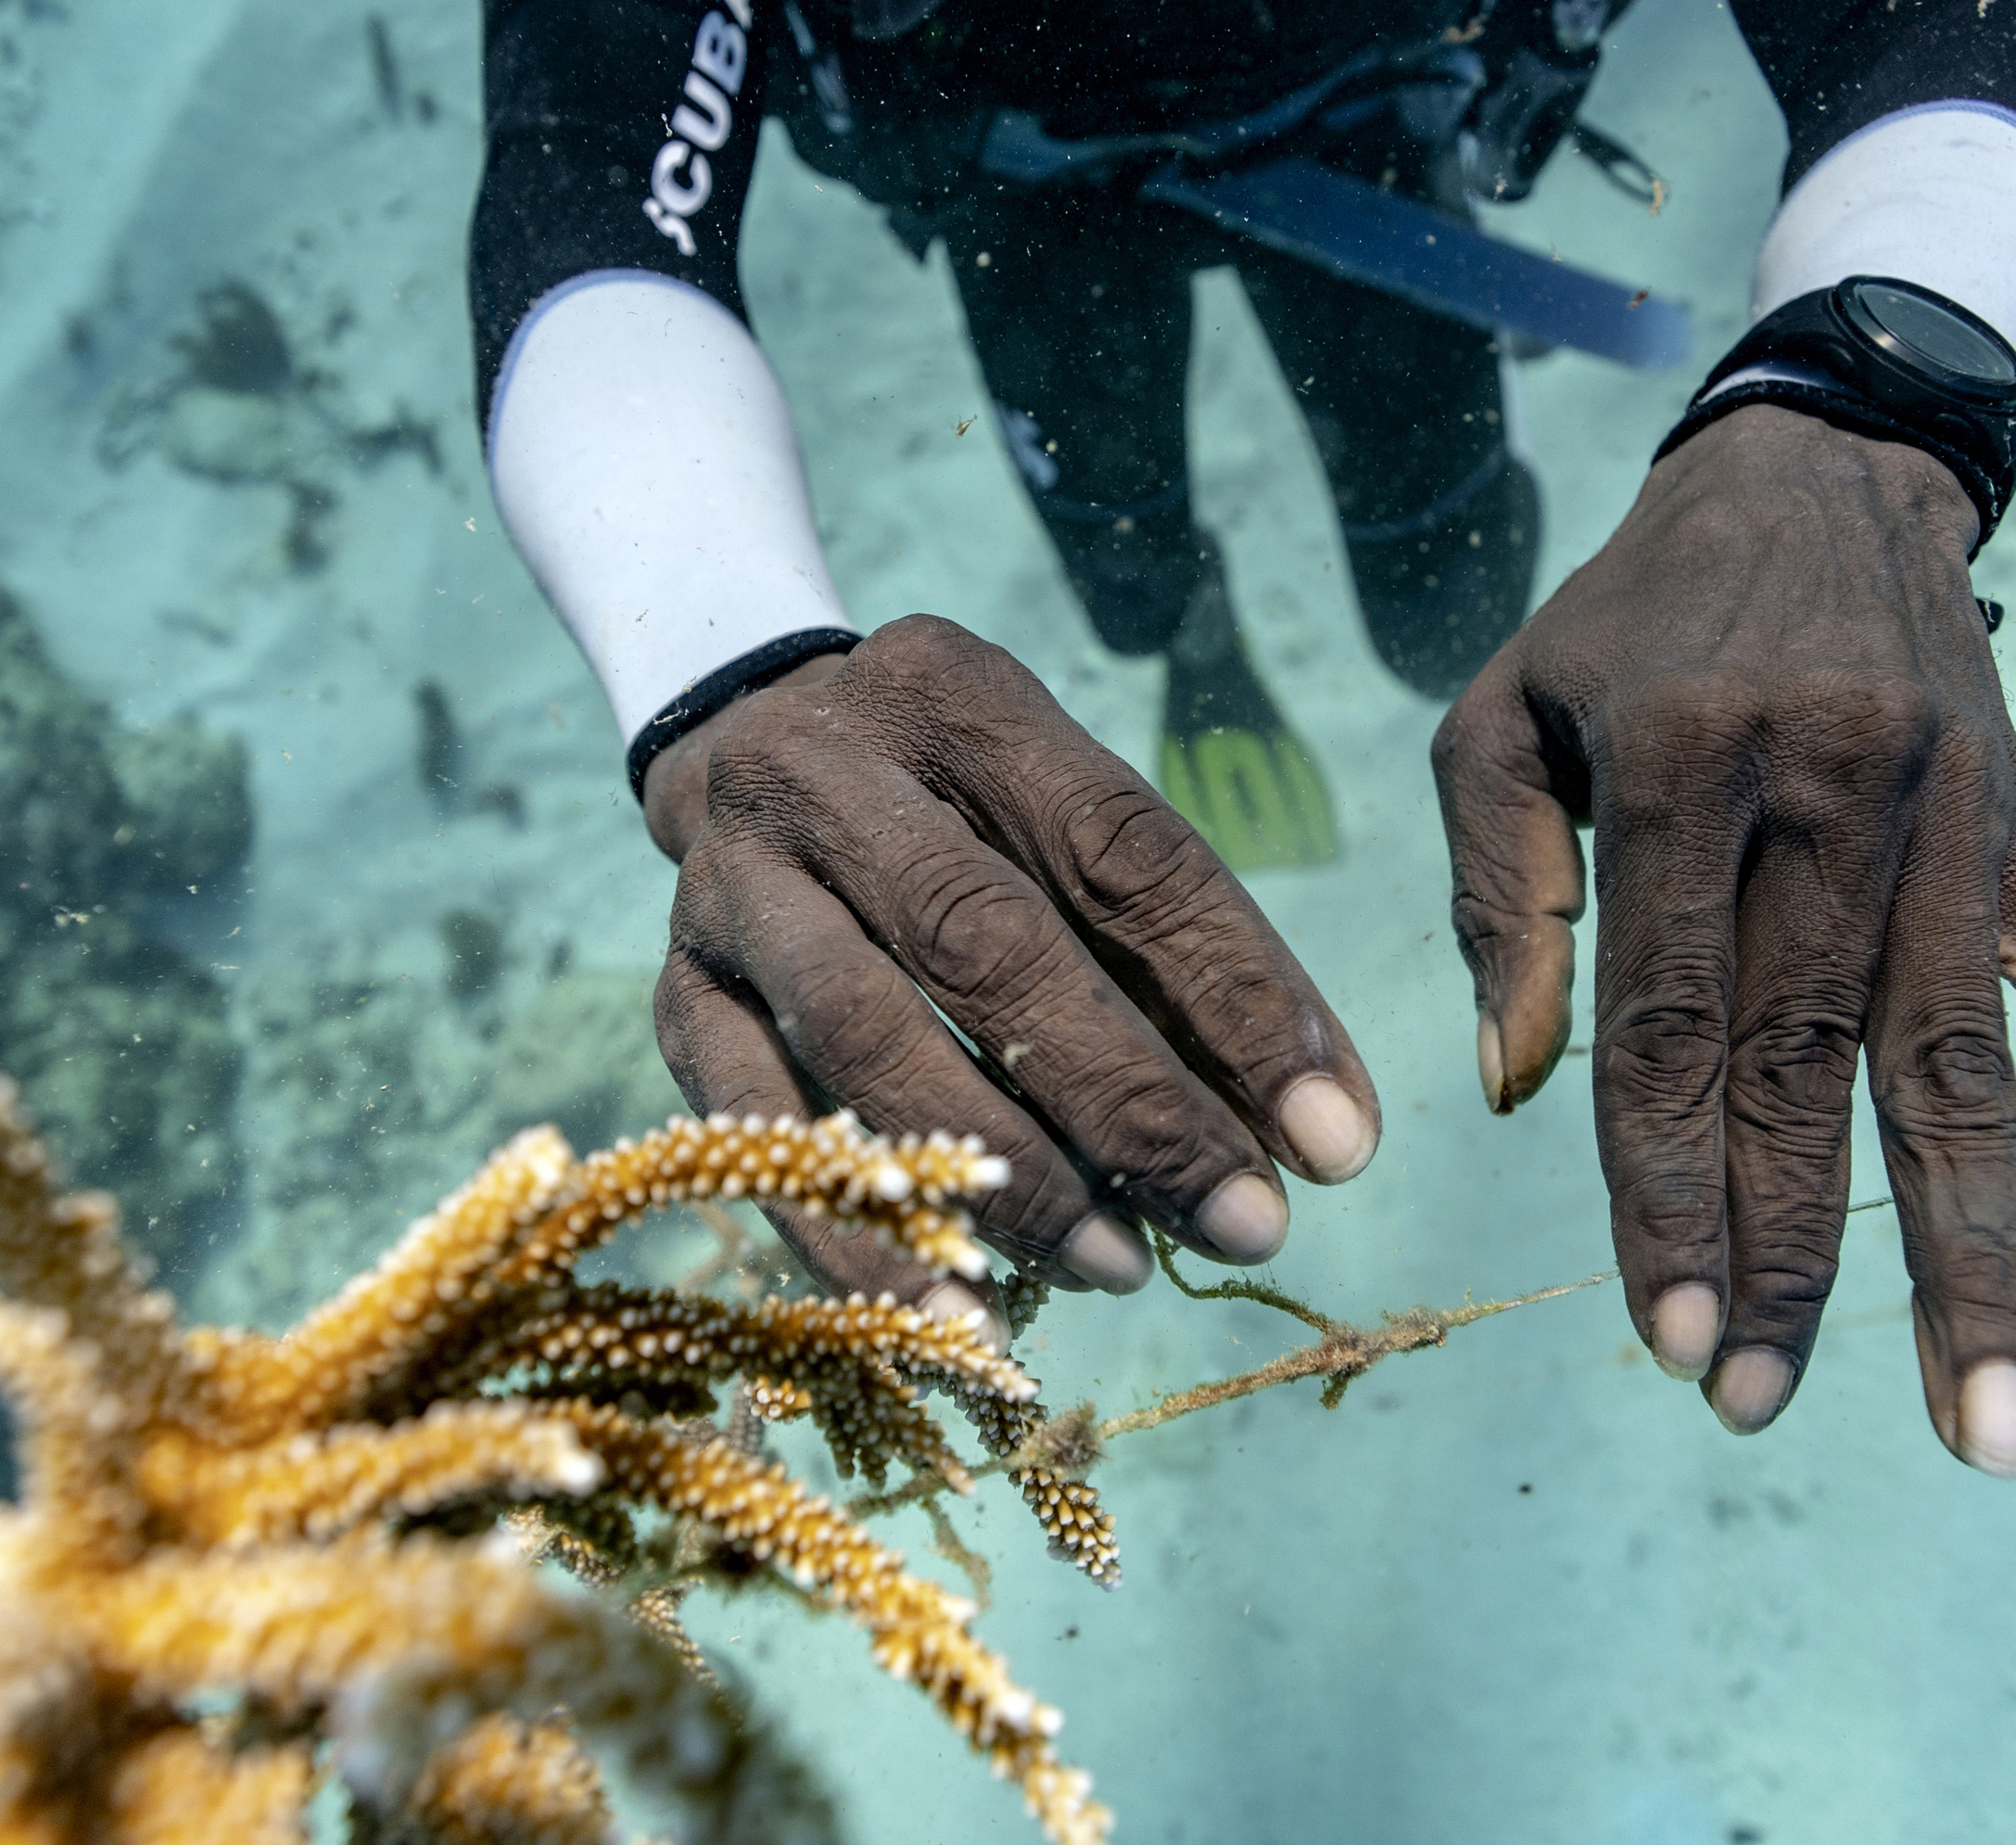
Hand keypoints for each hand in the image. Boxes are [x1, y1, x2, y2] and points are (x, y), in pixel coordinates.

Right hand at [643, 616, 1380, 1325]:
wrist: (742, 747)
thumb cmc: (967, 812)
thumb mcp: (1073, 823)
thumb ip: (1185, 958)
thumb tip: (1317, 1135)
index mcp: (958, 700)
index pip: (1123, 851)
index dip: (1238, 996)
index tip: (1337, 1134)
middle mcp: (825, 776)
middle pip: (987, 944)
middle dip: (1133, 1103)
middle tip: (1246, 1222)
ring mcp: (731, 889)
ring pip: (869, 1039)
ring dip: (1008, 1176)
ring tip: (1125, 1268)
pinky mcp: (678, 1001)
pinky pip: (767, 1137)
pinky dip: (868, 1237)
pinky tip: (966, 1315)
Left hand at [1432, 406, 2015, 1473]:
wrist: (1819, 465)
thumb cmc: (1631, 618)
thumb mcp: (1505, 714)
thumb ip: (1495, 893)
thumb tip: (1515, 1085)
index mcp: (1682, 766)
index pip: (1672, 1023)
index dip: (1664, 1188)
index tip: (1667, 1333)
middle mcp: (1833, 795)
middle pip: (1813, 1068)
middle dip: (1788, 1253)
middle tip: (1752, 1405)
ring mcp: (1955, 821)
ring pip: (1972, 1066)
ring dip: (1983, 1254)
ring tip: (1998, 1425)